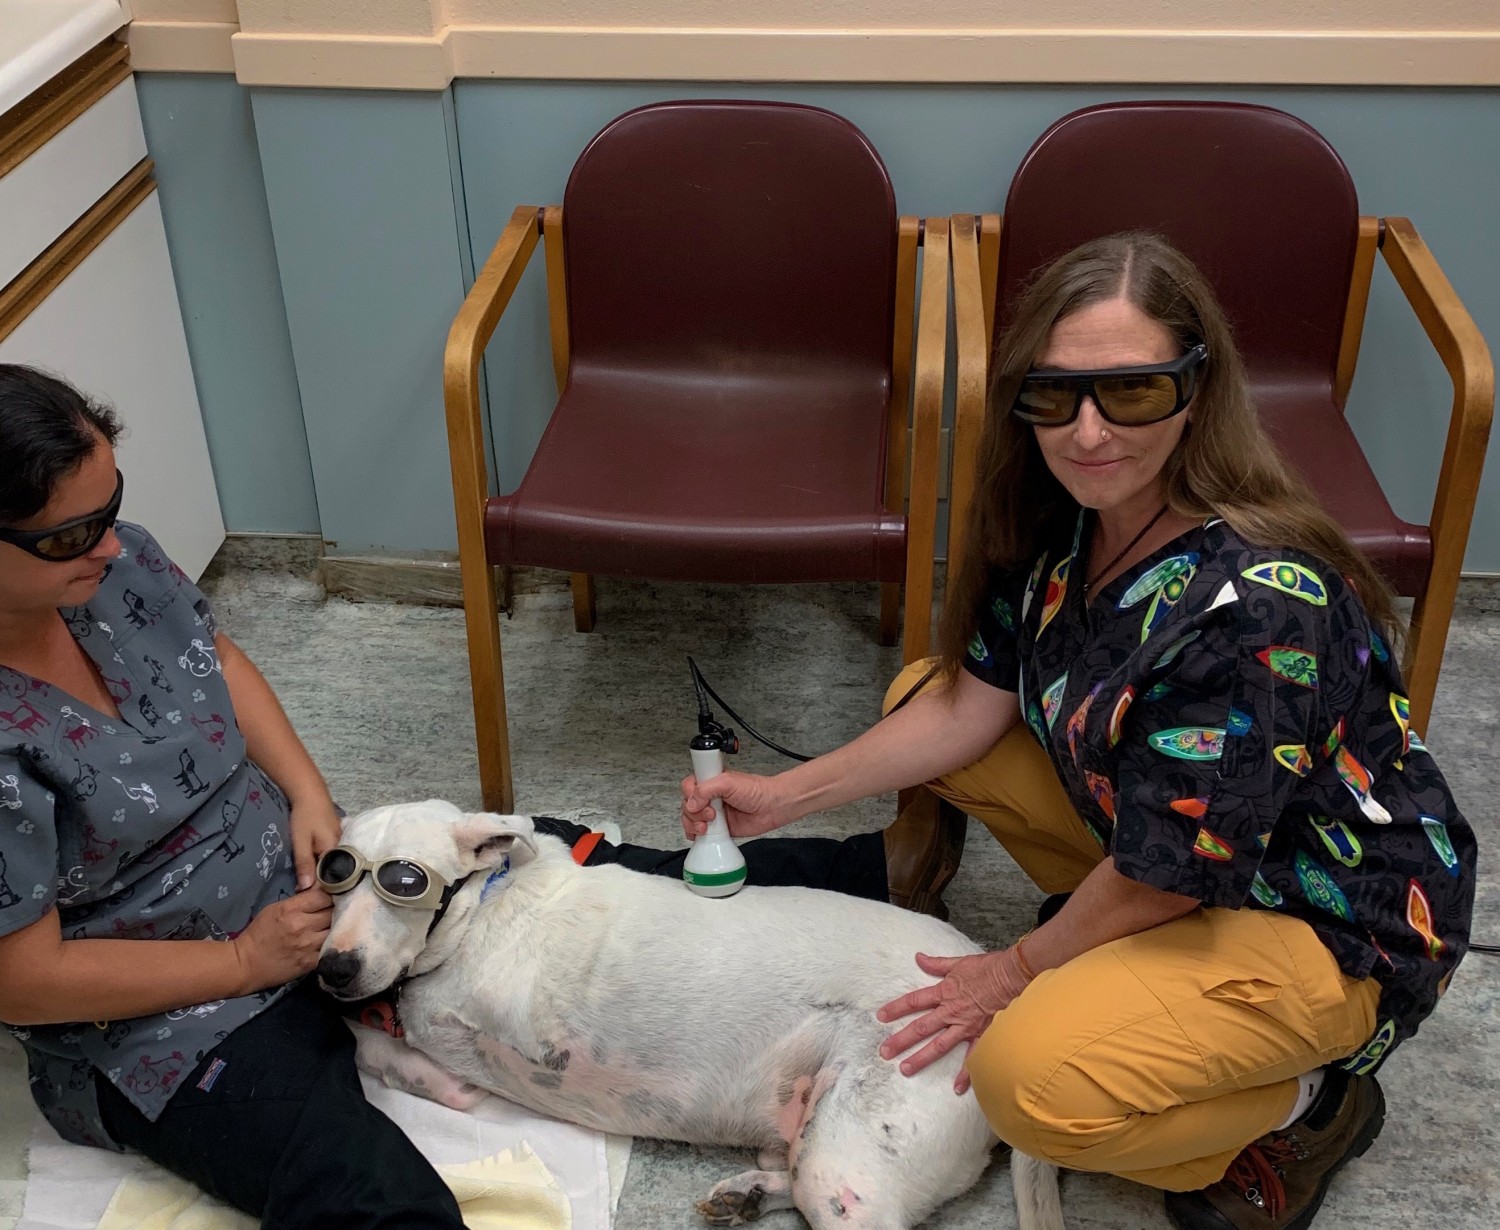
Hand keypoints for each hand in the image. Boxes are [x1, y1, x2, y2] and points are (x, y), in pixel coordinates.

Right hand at [232, 889, 332, 992]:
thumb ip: (300, 901)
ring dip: (339, 928)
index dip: (333, 894)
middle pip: (334, 912)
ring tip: (340, 926)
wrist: (245, 965)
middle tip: (342, 910)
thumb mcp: (275, 909)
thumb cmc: (259, 934)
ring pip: (337, 930)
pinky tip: (334, 942)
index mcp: (291, 910)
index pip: (324, 896)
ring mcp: (308, 945)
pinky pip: (331, 949)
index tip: (336, 895)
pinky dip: (334, 944)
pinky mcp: (311, 962)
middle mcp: (302, 926)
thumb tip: (322, 892)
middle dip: (339, 909)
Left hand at [290, 794, 342, 889]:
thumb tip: (305, 889)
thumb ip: (304, 864)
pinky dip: (325, 865)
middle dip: (322, 885)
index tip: (305, 898)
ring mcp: (342, 843)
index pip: (331, 878)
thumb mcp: (300, 841)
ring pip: (334, 865)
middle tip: (305, 894)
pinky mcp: (337, 839)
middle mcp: (343, 849)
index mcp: (336, 851)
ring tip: (309, 885)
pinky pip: (333, 857)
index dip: (319, 890)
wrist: (310, 792)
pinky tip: (316, 870)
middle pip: (334, 873)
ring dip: (323, 875)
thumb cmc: (304, 816)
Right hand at [680, 771, 796, 839]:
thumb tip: (691, 803)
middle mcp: (709, 797)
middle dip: (694, 812)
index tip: (699, 800)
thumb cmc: (756, 791)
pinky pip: (699, 834)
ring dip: (694, 825)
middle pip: (686, 805)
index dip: (689, 794)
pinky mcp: (717, 829)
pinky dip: (697, 836)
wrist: (772, 807)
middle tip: (711, 814)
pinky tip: (705, 835)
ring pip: (690, 820)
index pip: (688, 786)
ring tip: (708, 826)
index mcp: (710, 781)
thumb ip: (706, 789)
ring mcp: (712, 814)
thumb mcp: (728, 782)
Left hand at [877, 946, 1033, 1092]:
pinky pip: (972, 1058)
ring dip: (921, 1058)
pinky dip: (966, 1074)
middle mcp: (951, 1012)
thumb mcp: (958, 962)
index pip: (914, 1001)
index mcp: (944, 992)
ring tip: (905, 1069)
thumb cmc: (987, 968)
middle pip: (920, 1027)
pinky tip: (956, 1088)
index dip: (896, 1008)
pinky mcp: (981, 1035)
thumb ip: (936, 964)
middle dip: (901, 1040)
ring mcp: (965, 1026)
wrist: (1013, 976)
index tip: (880, 1017)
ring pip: (939, 1045)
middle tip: (884, 1052)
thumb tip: (918, 957)